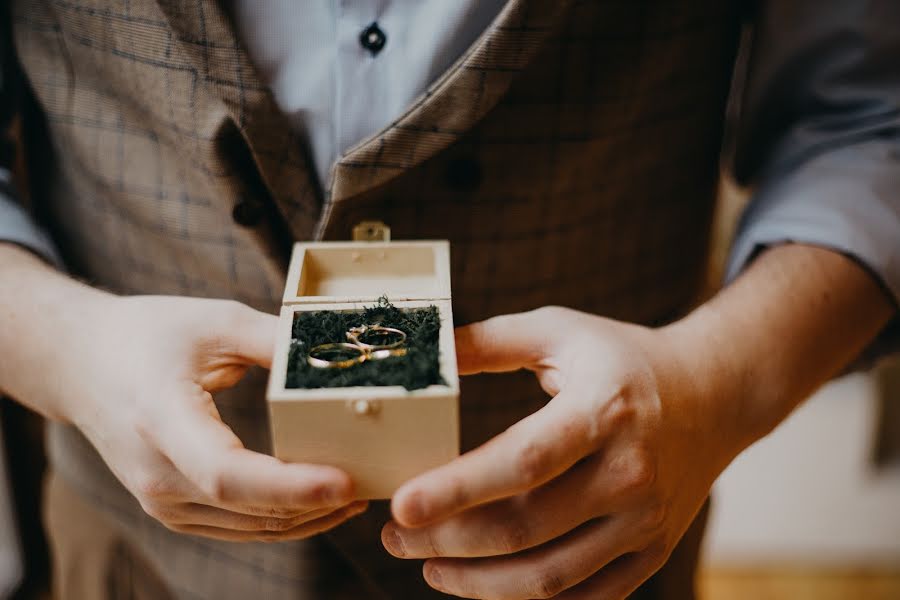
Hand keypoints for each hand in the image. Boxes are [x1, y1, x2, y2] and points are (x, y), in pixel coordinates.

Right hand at [63, 295, 365, 540]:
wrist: (82, 364)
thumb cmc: (145, 336)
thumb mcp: (214, 321)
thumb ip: (275, 340)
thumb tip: (339, 352)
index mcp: (160, 421)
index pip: (229, 475)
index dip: (291, 486)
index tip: (346, 481)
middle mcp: (156, 474)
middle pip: (248, 510)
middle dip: (316, 503)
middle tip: (376, 482)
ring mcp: (161, 500)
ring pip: (248, 528)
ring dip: (307, 517)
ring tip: (361, 492)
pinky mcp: (171, 507)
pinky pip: (236, 527)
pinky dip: (282, 519)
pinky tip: (319, 501)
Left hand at [381, 306, 740, 598]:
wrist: (715, 394)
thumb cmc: (624, 359)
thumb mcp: (560, 331)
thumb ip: (490, 340)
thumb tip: (426, 354)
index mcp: (603, 410)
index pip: (522, 461)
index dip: (457, 489)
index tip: (399, 505)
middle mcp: (630, 472)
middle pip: (524, 528)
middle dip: (447, 540)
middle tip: (396, 535)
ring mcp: (644, 521)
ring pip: (549, 576)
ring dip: (478, 583)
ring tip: (429, 565)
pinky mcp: (651, 552)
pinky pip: (584, 598)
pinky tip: (486, 583)